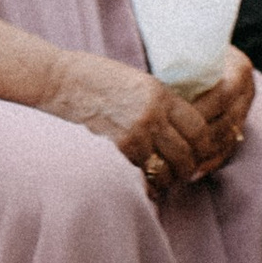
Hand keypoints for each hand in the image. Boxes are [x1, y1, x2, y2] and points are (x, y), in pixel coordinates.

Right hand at [51, 48, 252, 195]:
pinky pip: (140, 176)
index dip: (203, 147)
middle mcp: (152, 115)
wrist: (58, 82)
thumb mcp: (136, 82)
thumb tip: (177, 130)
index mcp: (160, 94)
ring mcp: (133, 134)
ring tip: (162, 181)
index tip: (199, 154)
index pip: (198, 129)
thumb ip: (159, 104)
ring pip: (165, 170)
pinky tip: (142, 184)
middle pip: (186, 153)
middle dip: (188, 168)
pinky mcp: (115, 151)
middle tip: (184, 174)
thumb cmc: (94, 78)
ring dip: (166, 179)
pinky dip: (144, 184)